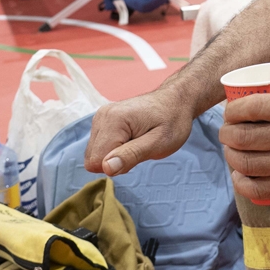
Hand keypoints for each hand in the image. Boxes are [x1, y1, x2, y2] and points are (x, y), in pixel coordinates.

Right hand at [84, 90, 198, 175]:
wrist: (176, 101)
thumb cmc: (172, 121)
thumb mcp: (159, 143)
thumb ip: (132, 155)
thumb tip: (106, 168)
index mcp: (113, 120)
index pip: (95, 161)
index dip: (117, 165)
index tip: (138, 153)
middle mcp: (102, 116)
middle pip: (93, 158)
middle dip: (116, 161)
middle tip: (140, 148)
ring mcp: (101, 117)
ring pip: (95, 154)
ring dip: (116, 156)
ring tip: (138, 142)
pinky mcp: (102, 121)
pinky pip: (99, 147)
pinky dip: (115, 149)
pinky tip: (132, 139)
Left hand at [220, 94, 269, 201]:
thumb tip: (257, 110)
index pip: (251, 107)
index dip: (232, 110)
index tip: (230, 113)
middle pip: (242, 136)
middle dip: (226, 135)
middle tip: (227, 134)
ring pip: (246, 163)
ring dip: (231, 157)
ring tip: (232, 153)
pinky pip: (258, 189)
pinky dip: (242, 183)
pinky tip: (240, 177)